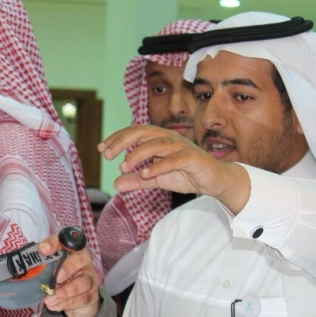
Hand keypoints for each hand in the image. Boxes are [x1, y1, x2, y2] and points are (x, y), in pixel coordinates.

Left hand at [38, 233, 101, 316]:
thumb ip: (42, 262)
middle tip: (56, 279)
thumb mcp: (51, 267)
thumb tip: (29, 264)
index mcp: (72, 250)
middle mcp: (83, 261)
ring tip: (49, 298)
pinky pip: (81, 299)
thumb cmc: (61, 277)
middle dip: (68, 268)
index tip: (42, 249)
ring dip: (65, 292)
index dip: (54, 243)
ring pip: (83, 282)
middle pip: (82, 259)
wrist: (78, 298)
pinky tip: (53, 305)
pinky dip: (65, 303)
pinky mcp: (90, 295)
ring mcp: (90, 278)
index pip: (65, 240)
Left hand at [98, 126, 250, 213]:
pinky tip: (144, 174)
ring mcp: (181, 146)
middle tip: (108, 155)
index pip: (135, 132)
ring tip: (123, 166)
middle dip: (122, 141)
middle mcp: (169, 138)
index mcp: (159, 139)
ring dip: (137, 154)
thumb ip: (137, 180)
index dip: (117, 138)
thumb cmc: (185, 174)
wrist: (213, 181)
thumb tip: (116, 184)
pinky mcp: (192, 157)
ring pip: (156, 144)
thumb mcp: (156, 179)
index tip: (102, 149)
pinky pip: (173, 159)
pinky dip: (158, 166)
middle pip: (143, 132)